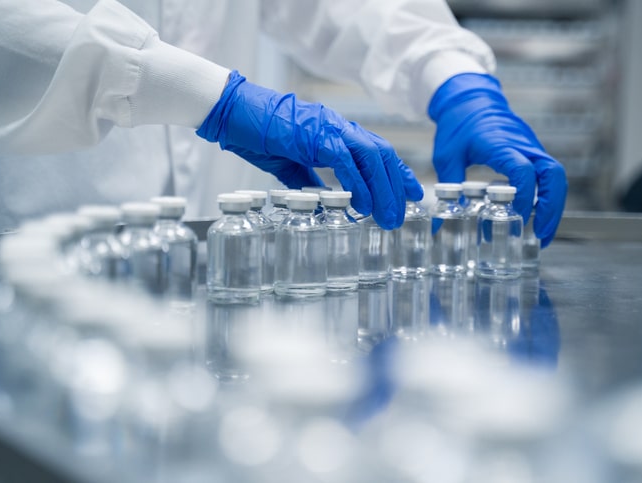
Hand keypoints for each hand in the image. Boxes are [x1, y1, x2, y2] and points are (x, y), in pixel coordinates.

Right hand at [196, 71, 422, 228]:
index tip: (410, 194)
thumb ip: (311, 181)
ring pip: (370, 157)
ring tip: (387, 216)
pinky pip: (343, 161)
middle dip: (396, 186)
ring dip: (382, 189)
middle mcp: (338, 127)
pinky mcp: (313, 135)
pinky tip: (362, 204)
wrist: (231, 112)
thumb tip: (326, 203)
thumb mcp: (291, 165)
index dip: (397, 173)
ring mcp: (327, 128)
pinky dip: (356, 183)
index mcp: (335, 132)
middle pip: (381, 155)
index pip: (377, 151)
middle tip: (402, 214)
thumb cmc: (257, 135)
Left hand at [428, 73, 566, 245]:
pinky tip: (531, 216)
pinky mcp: (532, 150)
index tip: (516, 217)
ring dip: (553, 205)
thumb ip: (448, 190)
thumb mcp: (447, 157)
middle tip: (542, 234)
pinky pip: (547, 174)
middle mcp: (523, 145)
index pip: (524, 172)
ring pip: (555, 176)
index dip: (524, 196)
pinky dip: (545, 196)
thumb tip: (439, 224)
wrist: (469, 97)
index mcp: (501, 145)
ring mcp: (531, 147)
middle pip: (554, 175)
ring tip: (541, 233)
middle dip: (552, 207)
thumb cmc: (458, 124)